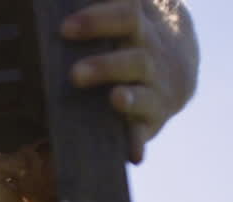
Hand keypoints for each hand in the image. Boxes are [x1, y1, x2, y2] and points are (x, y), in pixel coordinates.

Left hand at [62, 0, 196, 164]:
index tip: (65, 28)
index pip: (125, 16)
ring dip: (129, 101)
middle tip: (74, 74)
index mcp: (139, 28)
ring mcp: (156, 91)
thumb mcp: (122, 19)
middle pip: (135, 59)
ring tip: (115, 100)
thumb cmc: (128, 39)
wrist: (177, 67)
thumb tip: (55, 4)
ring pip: (145, 95)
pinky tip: (133, 154)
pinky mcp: (152, 121)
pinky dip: (138, 143)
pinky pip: (145, 133)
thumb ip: (99, 17)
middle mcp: (152, 59)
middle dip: (106, 67)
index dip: (97, 21)